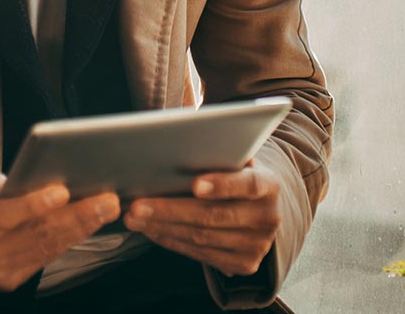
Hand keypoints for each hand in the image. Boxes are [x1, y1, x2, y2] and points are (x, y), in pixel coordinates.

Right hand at [0, 175, 120, 290]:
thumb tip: (4, 183)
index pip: (2, 217)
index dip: (33, 205)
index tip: (60, 191)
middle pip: (35, 235)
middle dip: (75, 216)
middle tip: (105, 199)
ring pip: (46, 249)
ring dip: (80, 229)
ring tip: (106, 209)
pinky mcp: (9, 281)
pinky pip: (43, 259)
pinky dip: (67, 240)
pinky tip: (88, 225)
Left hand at [124, 160, 280, 275]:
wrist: (259, 210)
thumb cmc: (235, 177)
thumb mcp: (234, 162)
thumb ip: (216, 154)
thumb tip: (176, 139)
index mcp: (269, 184)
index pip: (248, 184)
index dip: (223, 184)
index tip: (195, 184)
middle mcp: (268, 217)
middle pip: (214, 215)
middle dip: (170, 210)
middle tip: (137, 205)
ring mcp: (258, 245)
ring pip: (202, 237)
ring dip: (163, 227)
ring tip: (135, 218)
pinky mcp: (245, 264)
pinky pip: (200, 254)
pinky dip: (171, 241)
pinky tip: (151, 230)